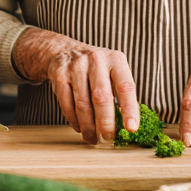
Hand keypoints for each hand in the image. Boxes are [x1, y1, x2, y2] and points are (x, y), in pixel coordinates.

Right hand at [13, 28, 138, 143]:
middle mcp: (96, 60)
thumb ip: (121, 93)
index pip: (125, 87)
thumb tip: (127, 126)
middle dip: (105, 123)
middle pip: (101, 98)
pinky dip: (74, 120)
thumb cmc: (96, 68)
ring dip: (88, 126)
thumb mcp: (113, 71)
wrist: (65, 52)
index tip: (131, 128)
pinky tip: (79, 127)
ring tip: (92, 138)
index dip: (129, 109)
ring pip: (83, 104)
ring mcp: (76, 66)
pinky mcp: (59, 75)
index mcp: (115, 60)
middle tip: (108, 138)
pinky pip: (67, 104)